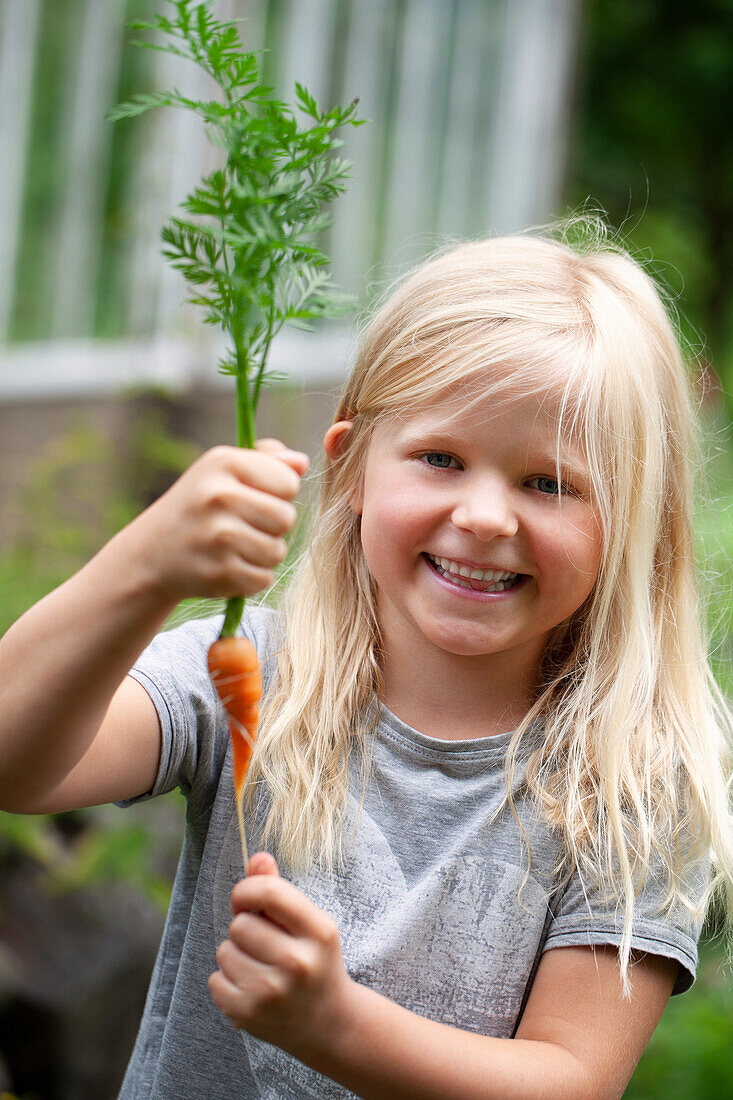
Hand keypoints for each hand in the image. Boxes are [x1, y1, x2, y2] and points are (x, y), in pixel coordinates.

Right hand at [118, 440, 308, 602]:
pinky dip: (251, 577)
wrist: (152, 552)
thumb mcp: (223, 469)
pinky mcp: (219, 573)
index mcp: (224, 463)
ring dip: (263, 553)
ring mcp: (218, 537)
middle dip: (274, 526)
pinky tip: (227, 565)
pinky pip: (263, 578)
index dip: (279, 493)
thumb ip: (267, 460)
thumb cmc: (199, 504)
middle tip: (247, 525)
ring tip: (236, 545)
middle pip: (286, 518)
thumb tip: (301, 463)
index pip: (288, 482)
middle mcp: (219, 497)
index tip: (256, 497)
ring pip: (277, 551)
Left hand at [208, 853, 354, 1063]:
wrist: (329, 1024)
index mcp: (319, 932)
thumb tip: (257, 858)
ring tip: (259, 967)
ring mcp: (272, 992)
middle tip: (262, 944)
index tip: (246, 899)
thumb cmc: (315, 962)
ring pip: (225, 951)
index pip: (269, 892)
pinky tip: (250, 988)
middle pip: (240, 925)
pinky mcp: (249, 1014)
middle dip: (244, 929)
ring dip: (235, 955)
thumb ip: (279, 890)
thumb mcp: (309, 924)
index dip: (247, 889)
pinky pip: (215, 980)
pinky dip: (226, 981)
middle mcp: (298, 963)